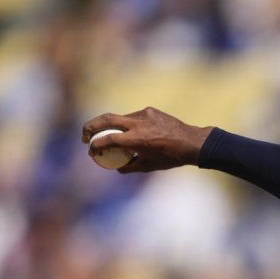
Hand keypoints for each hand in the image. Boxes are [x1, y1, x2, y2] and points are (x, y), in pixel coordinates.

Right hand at [81, 107, 213, 173]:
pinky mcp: (149, 110)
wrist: (193, 142)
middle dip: (90, 127)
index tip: (91, 151)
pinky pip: (133, 116)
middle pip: (105, 119)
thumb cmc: (172, 158)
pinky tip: (135, 133)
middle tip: (85, 137)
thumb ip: (131, 166)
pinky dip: (129, 125)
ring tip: (113, 138)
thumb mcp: (150, 166)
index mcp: (137, 140)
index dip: (95, 146)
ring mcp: (143, 115)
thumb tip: (117, 168)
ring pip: (119, 118)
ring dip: (112, 127)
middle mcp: (138, 124)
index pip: (107, 139)